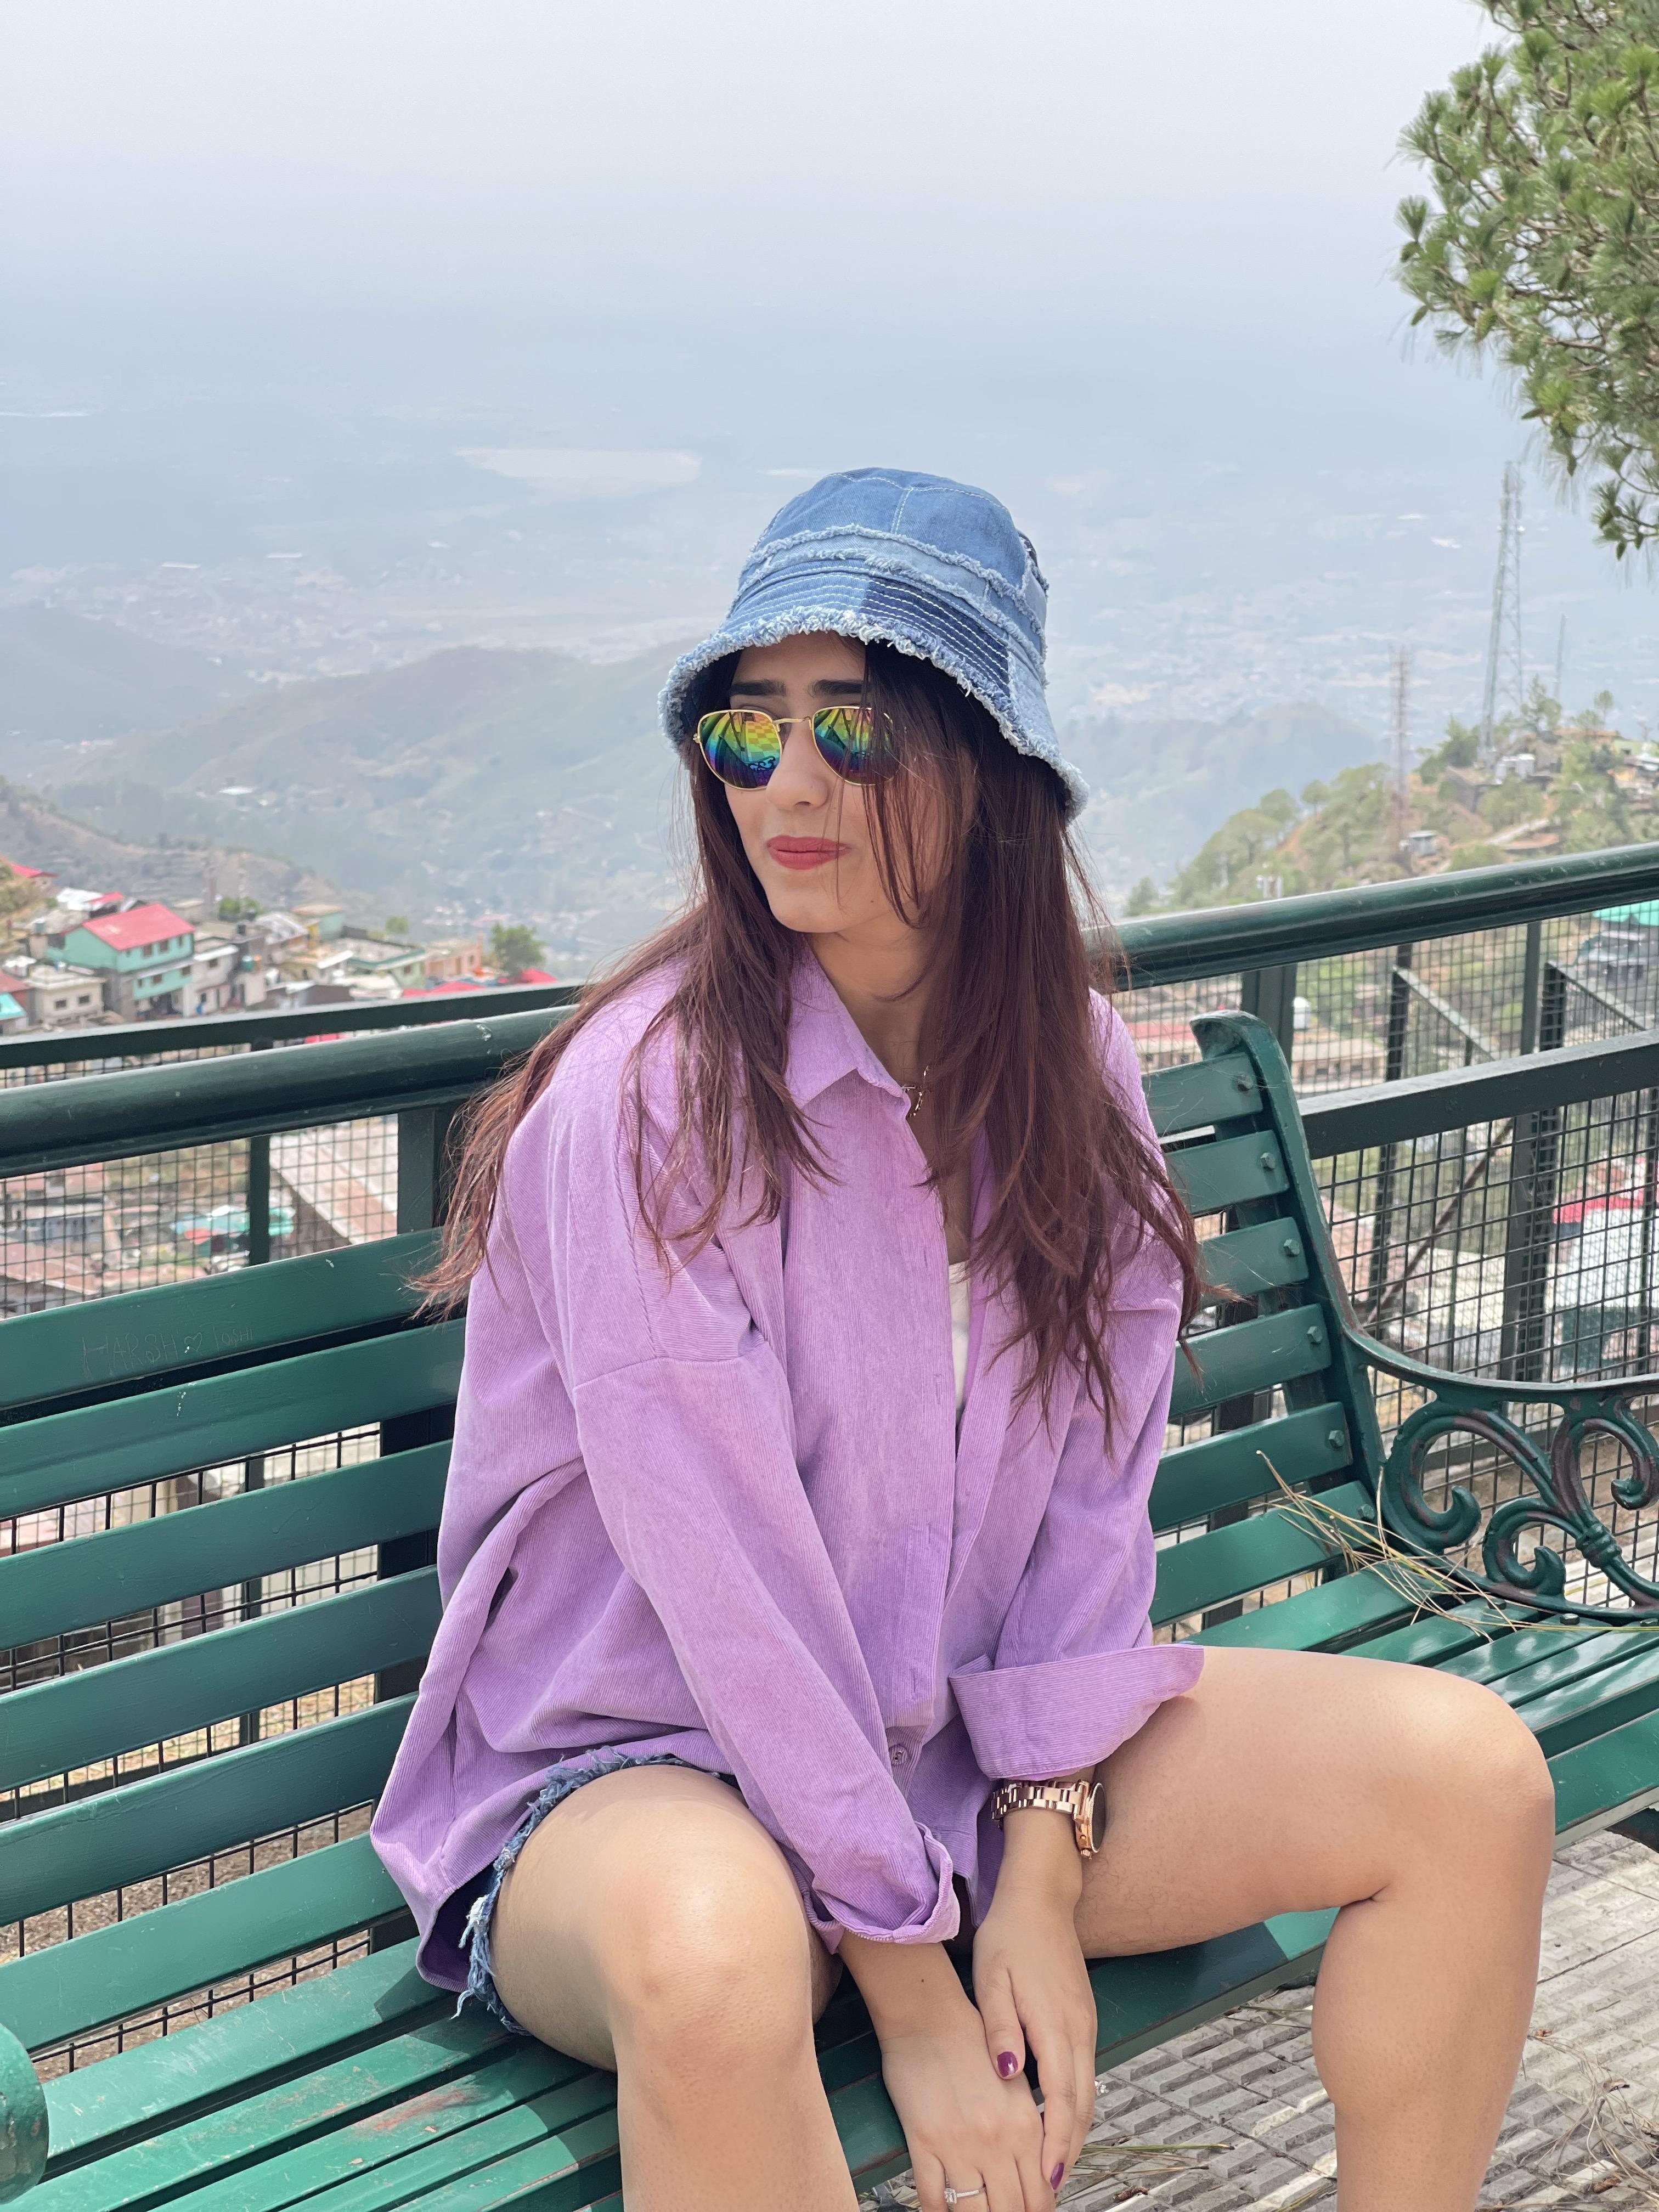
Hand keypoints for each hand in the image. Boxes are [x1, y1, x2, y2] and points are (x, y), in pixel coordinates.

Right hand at [840, 1937, 1049, 2211]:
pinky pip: (934, 2197)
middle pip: (1012, 2209)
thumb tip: (1041, 2171)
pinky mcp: (923, 2143)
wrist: (928, 2012)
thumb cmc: (968, 2037)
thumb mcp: (1016, 2081)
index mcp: (1025, 2125)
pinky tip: (944, 2211)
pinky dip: (941, 2211)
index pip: (1041, 2194)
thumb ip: (1030, 2130)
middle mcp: (996, 2142)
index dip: (1039, 2211)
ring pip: (975, 2211)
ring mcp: (958, 2146)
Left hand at [973, 1844, 1096, 2195]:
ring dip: (1074, 2130)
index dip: (1055, 2141)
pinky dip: (1075, 2104)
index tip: (1047, 2177)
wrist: (1041, 1896)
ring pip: (1087, 2091)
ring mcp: (1085, 2024)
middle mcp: (1078, 2030)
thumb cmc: (1009, 1935)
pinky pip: (1084, 2073)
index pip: (1061, 2098)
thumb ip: (999, 2027)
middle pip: (1081, 2104)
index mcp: (1054, 2024)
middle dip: (1069, 2148)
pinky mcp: (1082, 2018)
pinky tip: (1060, 2118)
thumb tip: (1007, 2075)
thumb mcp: (991, 1976)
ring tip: (1055, 2165)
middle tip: (1051, 2186)